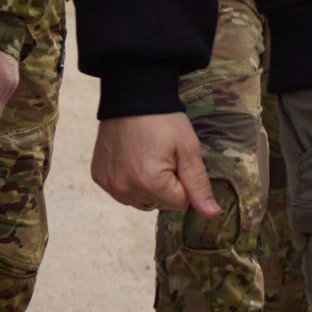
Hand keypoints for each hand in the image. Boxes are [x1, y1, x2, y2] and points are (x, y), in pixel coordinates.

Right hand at [93, 111, 218, 214]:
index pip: (180, 203)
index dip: (184, 182)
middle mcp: (125, 190)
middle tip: (162, 156)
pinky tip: (131, 158)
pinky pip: (122, 191)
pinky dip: (129, 180)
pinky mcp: (99, 177)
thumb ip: (199, 185)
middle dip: (166, 186)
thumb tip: (212, 214)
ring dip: (147, 186)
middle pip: (159, 204)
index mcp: (150, 184)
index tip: (177, 160)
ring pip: (140, 200)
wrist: (131, 96)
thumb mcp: (188, 149)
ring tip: (146, 157)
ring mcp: (109, 185)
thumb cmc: (164, 121)